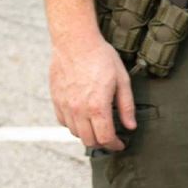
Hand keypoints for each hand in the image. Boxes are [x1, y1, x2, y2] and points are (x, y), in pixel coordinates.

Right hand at [50, 34, 135, 151]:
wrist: (75, 43)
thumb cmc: (101, 57)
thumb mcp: (122, 80)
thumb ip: (126, 106)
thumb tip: (131, 126)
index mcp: (97, 107)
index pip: (105, 138)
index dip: (115, 145)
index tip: (121, 144)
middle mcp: (79, 110)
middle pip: (89, 140)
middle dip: (102, 143)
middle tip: (111, 138)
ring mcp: (65, 106)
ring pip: (75, 133)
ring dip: (88, 134)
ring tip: (99, 126)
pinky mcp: (56, 101)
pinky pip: (64, 122)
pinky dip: (74, 125)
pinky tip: (83, 117)